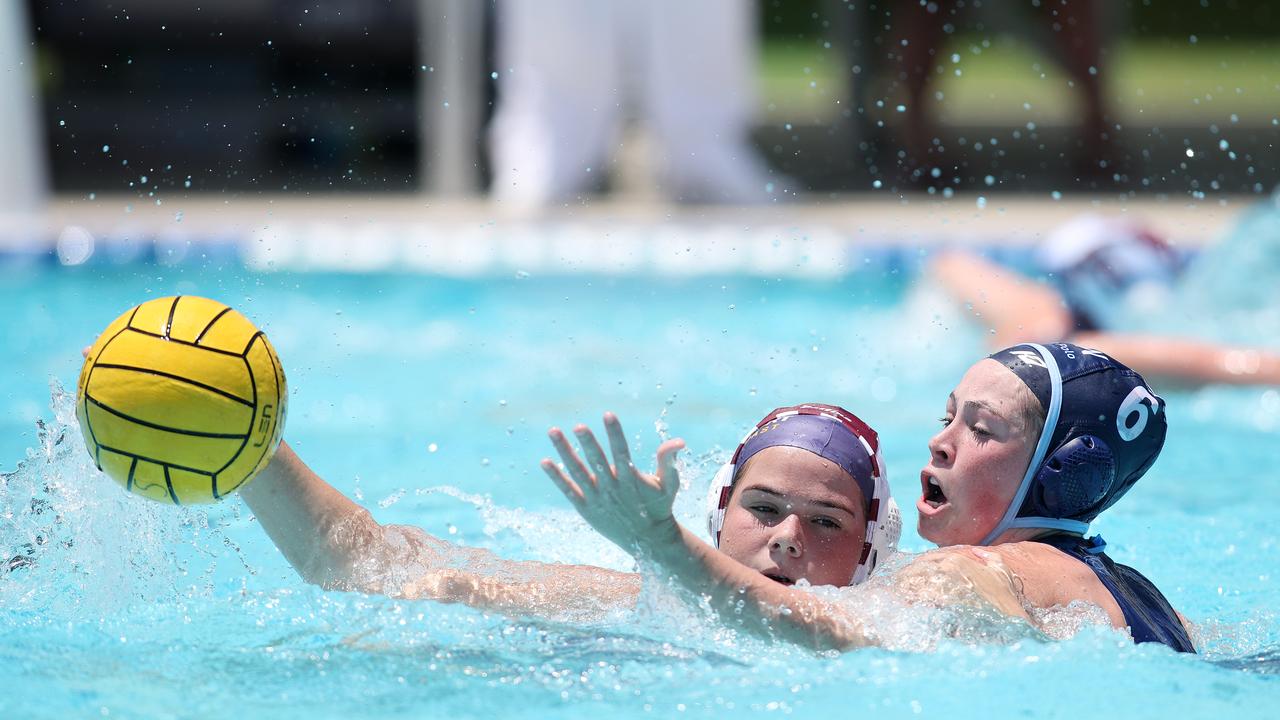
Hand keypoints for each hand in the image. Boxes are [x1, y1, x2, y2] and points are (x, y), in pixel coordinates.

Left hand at [541, 412, 684, 553]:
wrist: (648, 541)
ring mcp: (597, 499)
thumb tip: (679, 441)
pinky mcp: (586, 508)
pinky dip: (556, 477)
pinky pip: (568, 491)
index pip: (622, 452)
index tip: (608, 414)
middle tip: (578, 426)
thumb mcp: (669, 484)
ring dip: (564, 452)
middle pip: (597, 462)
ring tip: (553, 431)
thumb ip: (668, 461)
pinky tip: (544, 462)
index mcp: (631, 480)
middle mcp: (612, 488)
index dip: (615, 433)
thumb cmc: (659, 507)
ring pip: (577, 473)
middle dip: (588, 443)